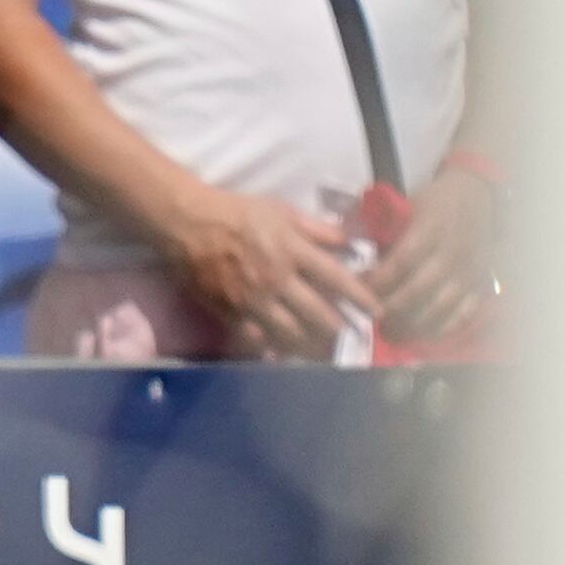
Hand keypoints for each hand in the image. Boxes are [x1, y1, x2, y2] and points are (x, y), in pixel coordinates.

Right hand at [153, 182, 372, 360]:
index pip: (337, 278)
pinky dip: (270, 349)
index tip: (376, 310)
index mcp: (293, 251)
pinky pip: (255, 339)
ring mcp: (253, 300)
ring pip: (289, 332)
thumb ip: (317, 229)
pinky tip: (279, 353)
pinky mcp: (230, 313)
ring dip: (309, 343)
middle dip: (339, 328)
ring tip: (321, 349)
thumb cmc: (237, 213)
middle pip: (318, 313)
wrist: (188, 225)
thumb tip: (349, 242)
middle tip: (350, 337)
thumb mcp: (282, 211)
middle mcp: (277, 280)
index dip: (361, 296)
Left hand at [370, 165, 498, 352]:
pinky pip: (463, 314)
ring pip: (440, 308)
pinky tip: (421, 335)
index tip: (355, 290)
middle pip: (418, 290)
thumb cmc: (430, 204)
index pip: (401, 262)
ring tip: (390, 334)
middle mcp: (452, 254)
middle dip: (389, 309)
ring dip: (412, 325)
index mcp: (430, 230)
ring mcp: (469, 272)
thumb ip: (377, 229)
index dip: (377, 281)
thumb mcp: (403, 206)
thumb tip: (342, 249)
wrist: (474, 196)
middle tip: (368, 320)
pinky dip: (442, 329)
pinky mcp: (481, 284)